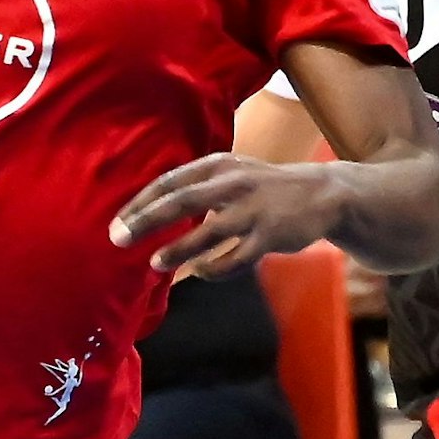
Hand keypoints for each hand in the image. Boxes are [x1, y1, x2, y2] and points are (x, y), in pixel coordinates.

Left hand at [110, 153, 347, 279]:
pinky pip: (237, 257)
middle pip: (181, 201)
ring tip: (154, 263)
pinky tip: (199, 273)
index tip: (117, 222)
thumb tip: (151, 208)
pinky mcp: (271, 235)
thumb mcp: (230, 172)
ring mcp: (253, 210)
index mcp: (217, 165)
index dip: (140, 203)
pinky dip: (215, 268)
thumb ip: (197, 186)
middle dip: (146, 220)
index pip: (169, 182)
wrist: (322, 193)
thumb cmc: (264, 186)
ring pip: (209, 232)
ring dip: (179, 249)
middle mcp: (233, 183)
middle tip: (118, 239)